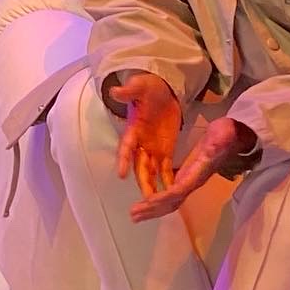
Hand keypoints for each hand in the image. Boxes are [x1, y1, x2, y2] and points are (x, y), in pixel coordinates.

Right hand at [107, 71, 182, 200]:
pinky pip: (165, 169)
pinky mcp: (165, 151)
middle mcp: (141, 143)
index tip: (121, 173)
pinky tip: (173, 192)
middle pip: (139, 165)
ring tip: (155, 203)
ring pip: (150, 172)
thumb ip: (131, 91)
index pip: (126, 146)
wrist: (162, 91)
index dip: (123, 159)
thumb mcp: (141, 86)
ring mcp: (152, 149)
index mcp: (134, 129)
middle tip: (146, 198)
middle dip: (142, 181)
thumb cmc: (150, 88)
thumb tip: (116, 91)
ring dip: (152, 186)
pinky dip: (168, 180)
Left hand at [128, 116, 258, 222]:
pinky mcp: (188, 176)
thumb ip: (217, 141)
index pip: (178, 191)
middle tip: (133, 215)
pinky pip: (171, 192)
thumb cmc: (227, 134)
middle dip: (153, 209)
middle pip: (172, 202)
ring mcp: (191, 180)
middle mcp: (193, 181)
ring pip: (171, 200)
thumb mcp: (222, 134)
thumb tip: (212, 147)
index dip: (162, 198)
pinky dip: (157, 199)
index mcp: (198, 173)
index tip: (146, 202)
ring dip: (153, 208)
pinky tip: (146, 201)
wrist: (237, 136)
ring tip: (135, 214)